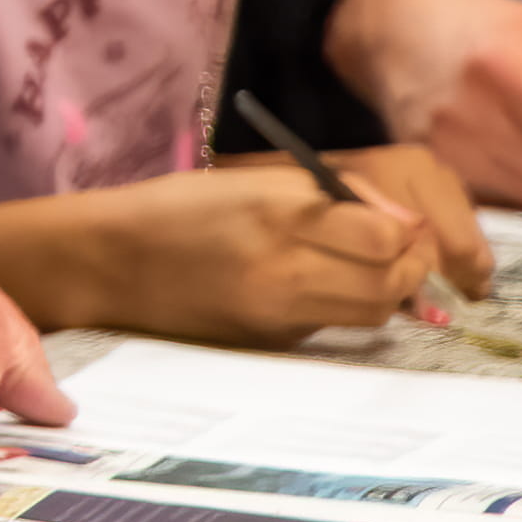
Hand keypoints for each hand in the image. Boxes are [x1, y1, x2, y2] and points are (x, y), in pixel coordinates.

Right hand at [51, 160, 474, 346]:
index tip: (403, 221)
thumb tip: (404, 222)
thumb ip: (332, 195)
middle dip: (410, 265)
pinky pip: (332, 326)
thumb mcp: (254, 181)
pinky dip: (341, 306)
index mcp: (278, 214)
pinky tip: (317, 286)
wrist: (111, 262)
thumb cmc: (178, 210)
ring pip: (371, 311)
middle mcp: (283, 268)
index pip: (385, 234)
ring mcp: (277, 313)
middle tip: (402, 249)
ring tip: (369, 268)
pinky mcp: (270, 341)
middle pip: (388, 280)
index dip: (407, 228)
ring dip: (385, 291)